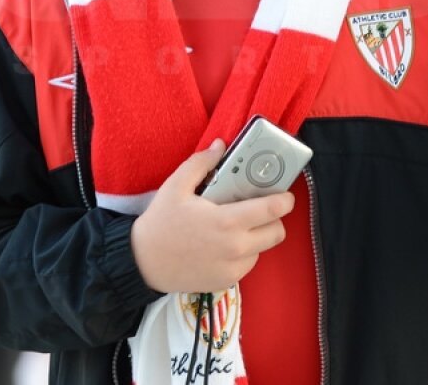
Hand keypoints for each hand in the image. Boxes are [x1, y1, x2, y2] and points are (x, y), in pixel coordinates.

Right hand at [131, 139, 294, 293]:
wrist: (142, 263)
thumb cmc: (160, 223)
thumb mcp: (176, 186)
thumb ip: (201, 163)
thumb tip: (220, 146)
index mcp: (227, 222)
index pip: (273, 210)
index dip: (285, 200)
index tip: (285, 194)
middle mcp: (235, 248)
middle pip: (277, 232)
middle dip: (272, 219)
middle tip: (257, 209)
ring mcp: (232, 268)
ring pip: (262, 248)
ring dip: (257, 236)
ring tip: (235, 226)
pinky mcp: (227, 281)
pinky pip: (247, 263)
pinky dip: (243, 253)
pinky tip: (223, 243)